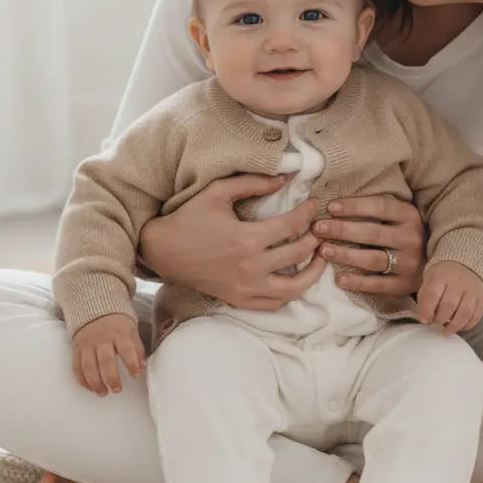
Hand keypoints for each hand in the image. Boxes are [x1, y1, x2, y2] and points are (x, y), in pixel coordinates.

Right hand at [72, 313, 145, 395]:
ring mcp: (87, 343)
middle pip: (106, 361)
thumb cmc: (116, 321)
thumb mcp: (131, 328)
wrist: (93, 306)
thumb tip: (141, 367)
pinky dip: (82, 380)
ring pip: (89, 366)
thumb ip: (137, 347)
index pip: (127, 350)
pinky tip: (89, 387)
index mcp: (119, 332)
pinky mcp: (76, 348)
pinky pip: (76, 366)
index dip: (132, 364)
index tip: (135, 375)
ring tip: (102, 393)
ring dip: (95, 383)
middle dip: (112, 378)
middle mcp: (102, 338)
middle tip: (117, 390)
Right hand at [138, 173, 326, 309]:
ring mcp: (246, 287)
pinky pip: (275, 303)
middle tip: (319, 227)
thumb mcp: (218, 192)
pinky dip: (291, 292)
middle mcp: (250, 267)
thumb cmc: (189, 218)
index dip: (308, 213)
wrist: (163, 251)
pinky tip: (295, 276)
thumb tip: (284, 179)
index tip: (313, 205)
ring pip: (295, 288)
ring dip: (313, 272)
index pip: (292, 225)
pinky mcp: (239, 299)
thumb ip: (253, 183)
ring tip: (319, 256)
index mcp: (247, 239)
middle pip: (299, 254)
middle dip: (316, 238)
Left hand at [312, 194, 426, 295]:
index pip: (379, 206)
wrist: (434, 264)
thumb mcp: (398, 217)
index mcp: (409, 215)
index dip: (354, 206)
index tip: (330, 207)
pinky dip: (357, 283)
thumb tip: (335, 205)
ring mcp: (410, 263)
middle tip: (318, 228)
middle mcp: (412, 238)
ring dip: (345, 255)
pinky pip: (378, 284)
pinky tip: (339, 279)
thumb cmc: (403, 234)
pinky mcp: (405, 285)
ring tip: (323, 250)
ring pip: (373, 259)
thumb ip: (376, 210)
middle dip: (342, 230)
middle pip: (372, 233)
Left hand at [417, 261, 482, 335]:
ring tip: (446, 330)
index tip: (424, 319)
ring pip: (464, 313)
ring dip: (453, 326)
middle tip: (436, 323)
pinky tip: (459, 327)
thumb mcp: (430, 278)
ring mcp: (472, 290)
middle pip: (448, 306)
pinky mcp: (481, 298)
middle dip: (439, 319)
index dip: (426, 310)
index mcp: (441, 276)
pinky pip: (476, 316)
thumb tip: (424, 318)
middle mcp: (458, 282)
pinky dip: (467, 325)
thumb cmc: (444, 275)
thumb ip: (425, 296)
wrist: (467, 264)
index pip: (432, 295)